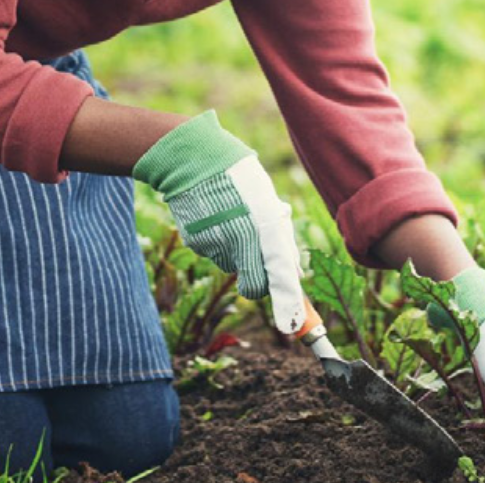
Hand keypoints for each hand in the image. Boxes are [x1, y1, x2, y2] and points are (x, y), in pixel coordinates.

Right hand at [133, 111, 306, 334]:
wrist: (191, 158)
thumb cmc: (239, 175)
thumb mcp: (267, 200)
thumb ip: (280, 237)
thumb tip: (293, 272)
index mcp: (265, 226)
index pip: (280, 275)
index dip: (287, 304)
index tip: (291, 325)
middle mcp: (241, 240)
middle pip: (253, 286)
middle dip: (258, 283)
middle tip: (257, 260)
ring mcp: (215, 244)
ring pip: (231, 265)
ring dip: (235, 252)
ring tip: (231, 217)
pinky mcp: (196, 243)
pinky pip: (213, 253)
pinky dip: (216, 241)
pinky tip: (213, 216)